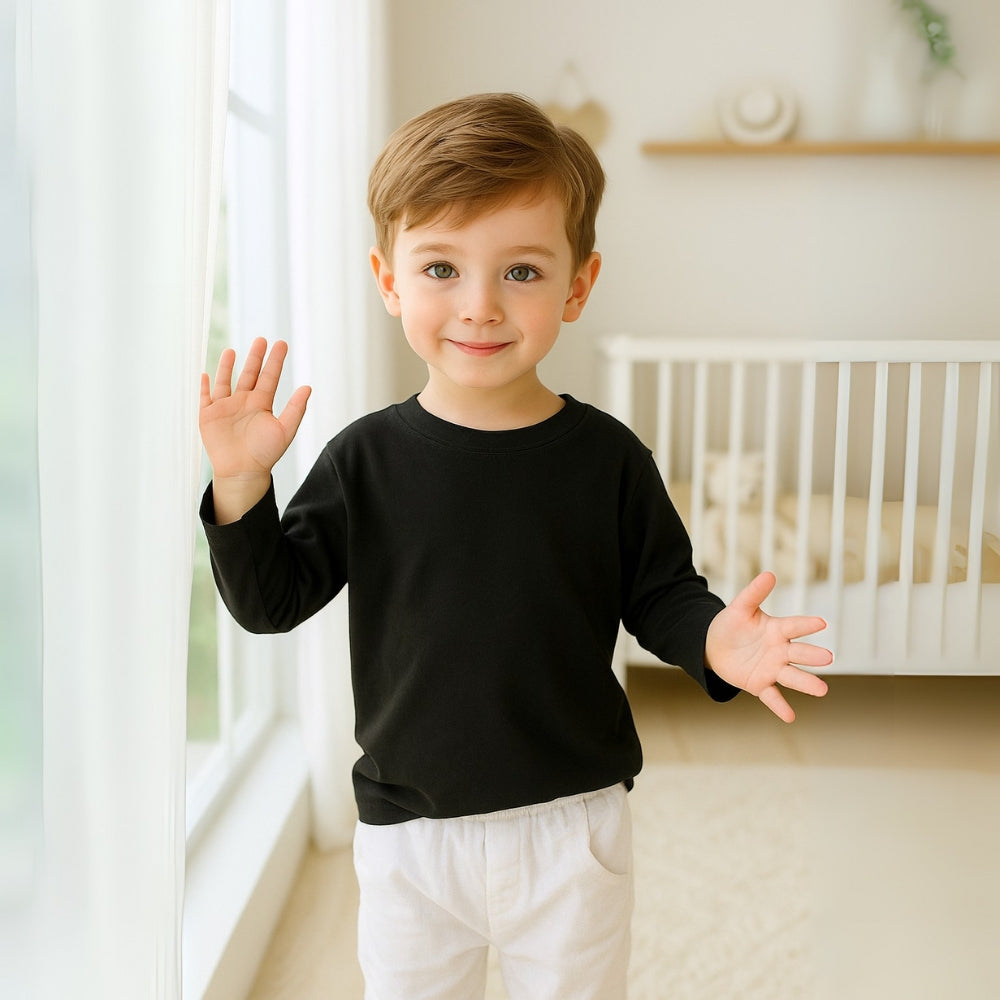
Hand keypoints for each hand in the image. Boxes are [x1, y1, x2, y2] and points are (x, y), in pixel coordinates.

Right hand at [199, 338, 310, 520]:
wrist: (243, 472)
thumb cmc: (265, 454)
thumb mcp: (284, 430)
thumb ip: (295, 409)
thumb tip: (308, 388)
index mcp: (262, 404)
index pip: (270, 377)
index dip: (275, 361)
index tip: (281, 344)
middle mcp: (244, 403)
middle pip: (249, 374)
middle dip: (255, 357)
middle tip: (262, 339)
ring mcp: (225, 408)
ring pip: (226, 381)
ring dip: (227, 366)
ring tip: (232, 351)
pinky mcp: (208, 416)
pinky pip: (205, 397)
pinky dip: (205, 386)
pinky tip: (206, 374)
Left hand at [704, 572, 831, 722]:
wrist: (714, 646)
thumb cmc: (732, 624)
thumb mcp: (740, 607)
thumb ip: (754, 593)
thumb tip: (769, 574)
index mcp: (777, 629)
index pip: (794, 626)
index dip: (806, 624)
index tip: (821, 623)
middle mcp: (780, 650)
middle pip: (798, 653)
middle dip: (812, 656)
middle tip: (828, 658)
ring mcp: (772, 669)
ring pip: (791, 677)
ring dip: (806, 683)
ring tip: (823, 691)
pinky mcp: (760, 684)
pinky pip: (772, 696)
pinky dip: (781, 707)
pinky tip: (791, 717)